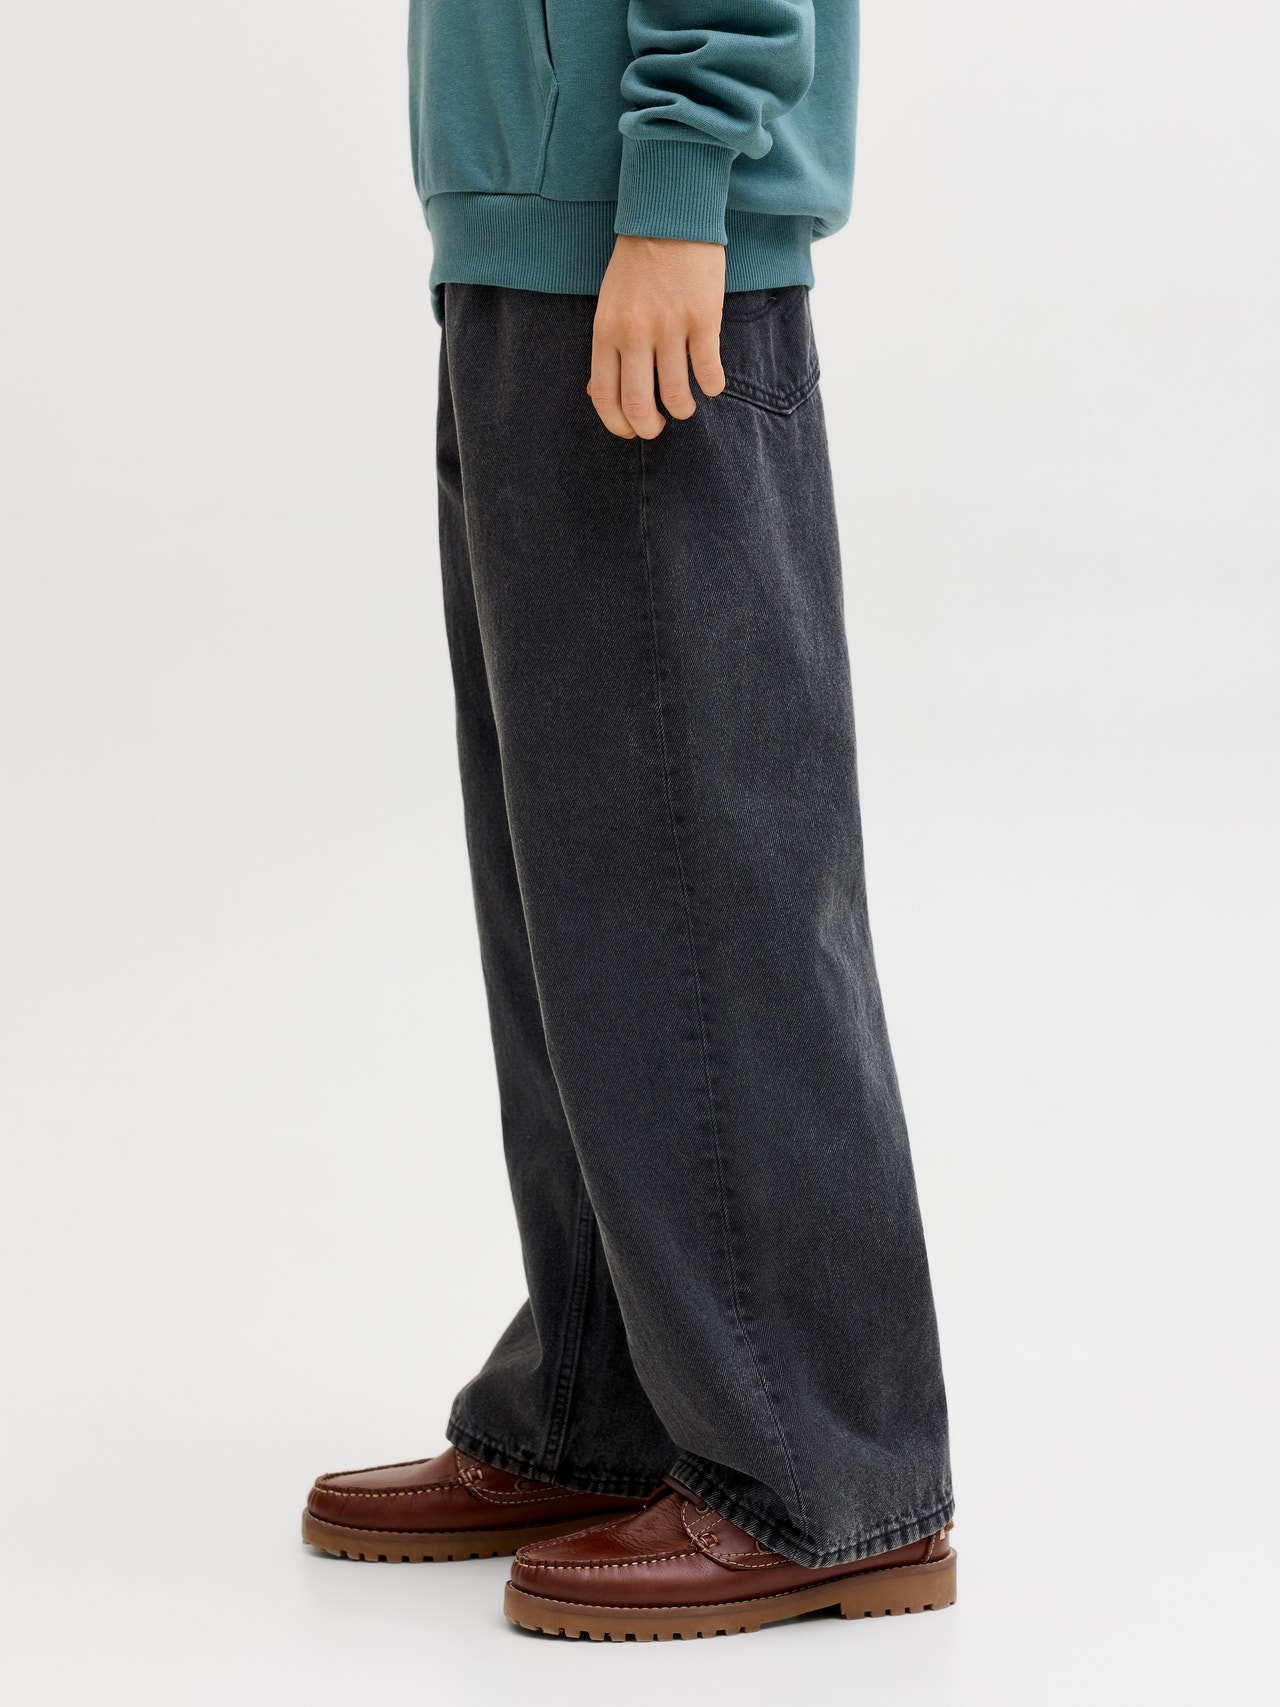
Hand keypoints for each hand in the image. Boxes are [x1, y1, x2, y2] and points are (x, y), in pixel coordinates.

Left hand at [587, 236, 726, 438]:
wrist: (668, 216)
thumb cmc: (636, 264)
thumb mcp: (609, 305)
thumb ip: (607, 348)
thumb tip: (600, 393)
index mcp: (606, 331)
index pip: (604, 395)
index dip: (617, 423)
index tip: (630, 430)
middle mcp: (635, 333)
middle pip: (638, 405)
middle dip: (649, 428)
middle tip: (657, 426)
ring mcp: (670, 327)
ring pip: (677, 396)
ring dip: (682, 410)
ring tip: (684, 404)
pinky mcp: (703, 320)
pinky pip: (708, 372)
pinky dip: (711, 386)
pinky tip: (710, 382)